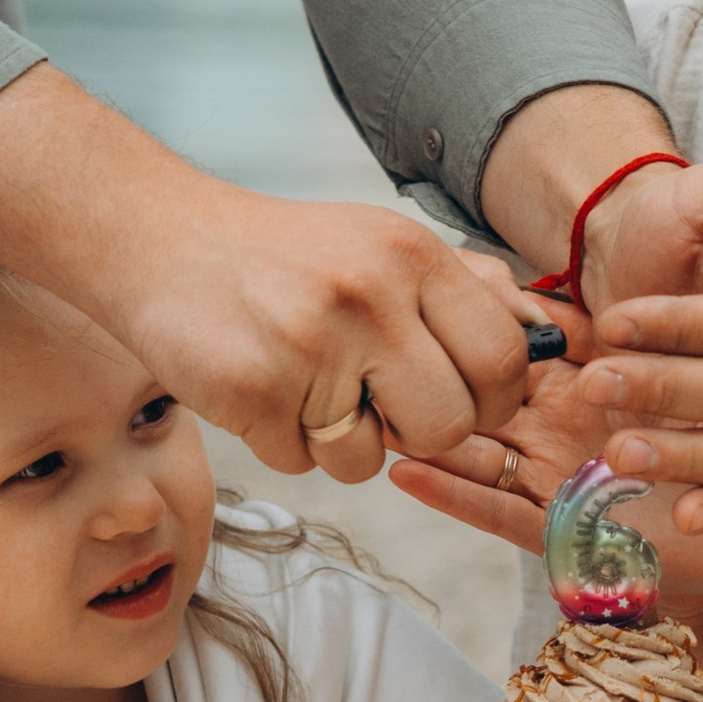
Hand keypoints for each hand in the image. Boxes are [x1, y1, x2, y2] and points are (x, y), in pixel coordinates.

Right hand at [0, 70, 546, 483]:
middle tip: (384, 405)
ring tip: (310, 385)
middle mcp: (368, 297)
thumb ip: (466, 291)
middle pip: (449, 423)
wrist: (160, 239)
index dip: (491, 398)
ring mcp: (307, 347)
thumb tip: (543, 340)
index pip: (502, 360)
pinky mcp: (250, 391)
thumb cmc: (285, 254)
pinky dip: (285, 441)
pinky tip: (263, 387)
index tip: (462, 397)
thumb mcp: (383, 244)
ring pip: (370, 457)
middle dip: (422, 432)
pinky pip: (302, 462)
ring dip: (345, 442)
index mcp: (411, 256)